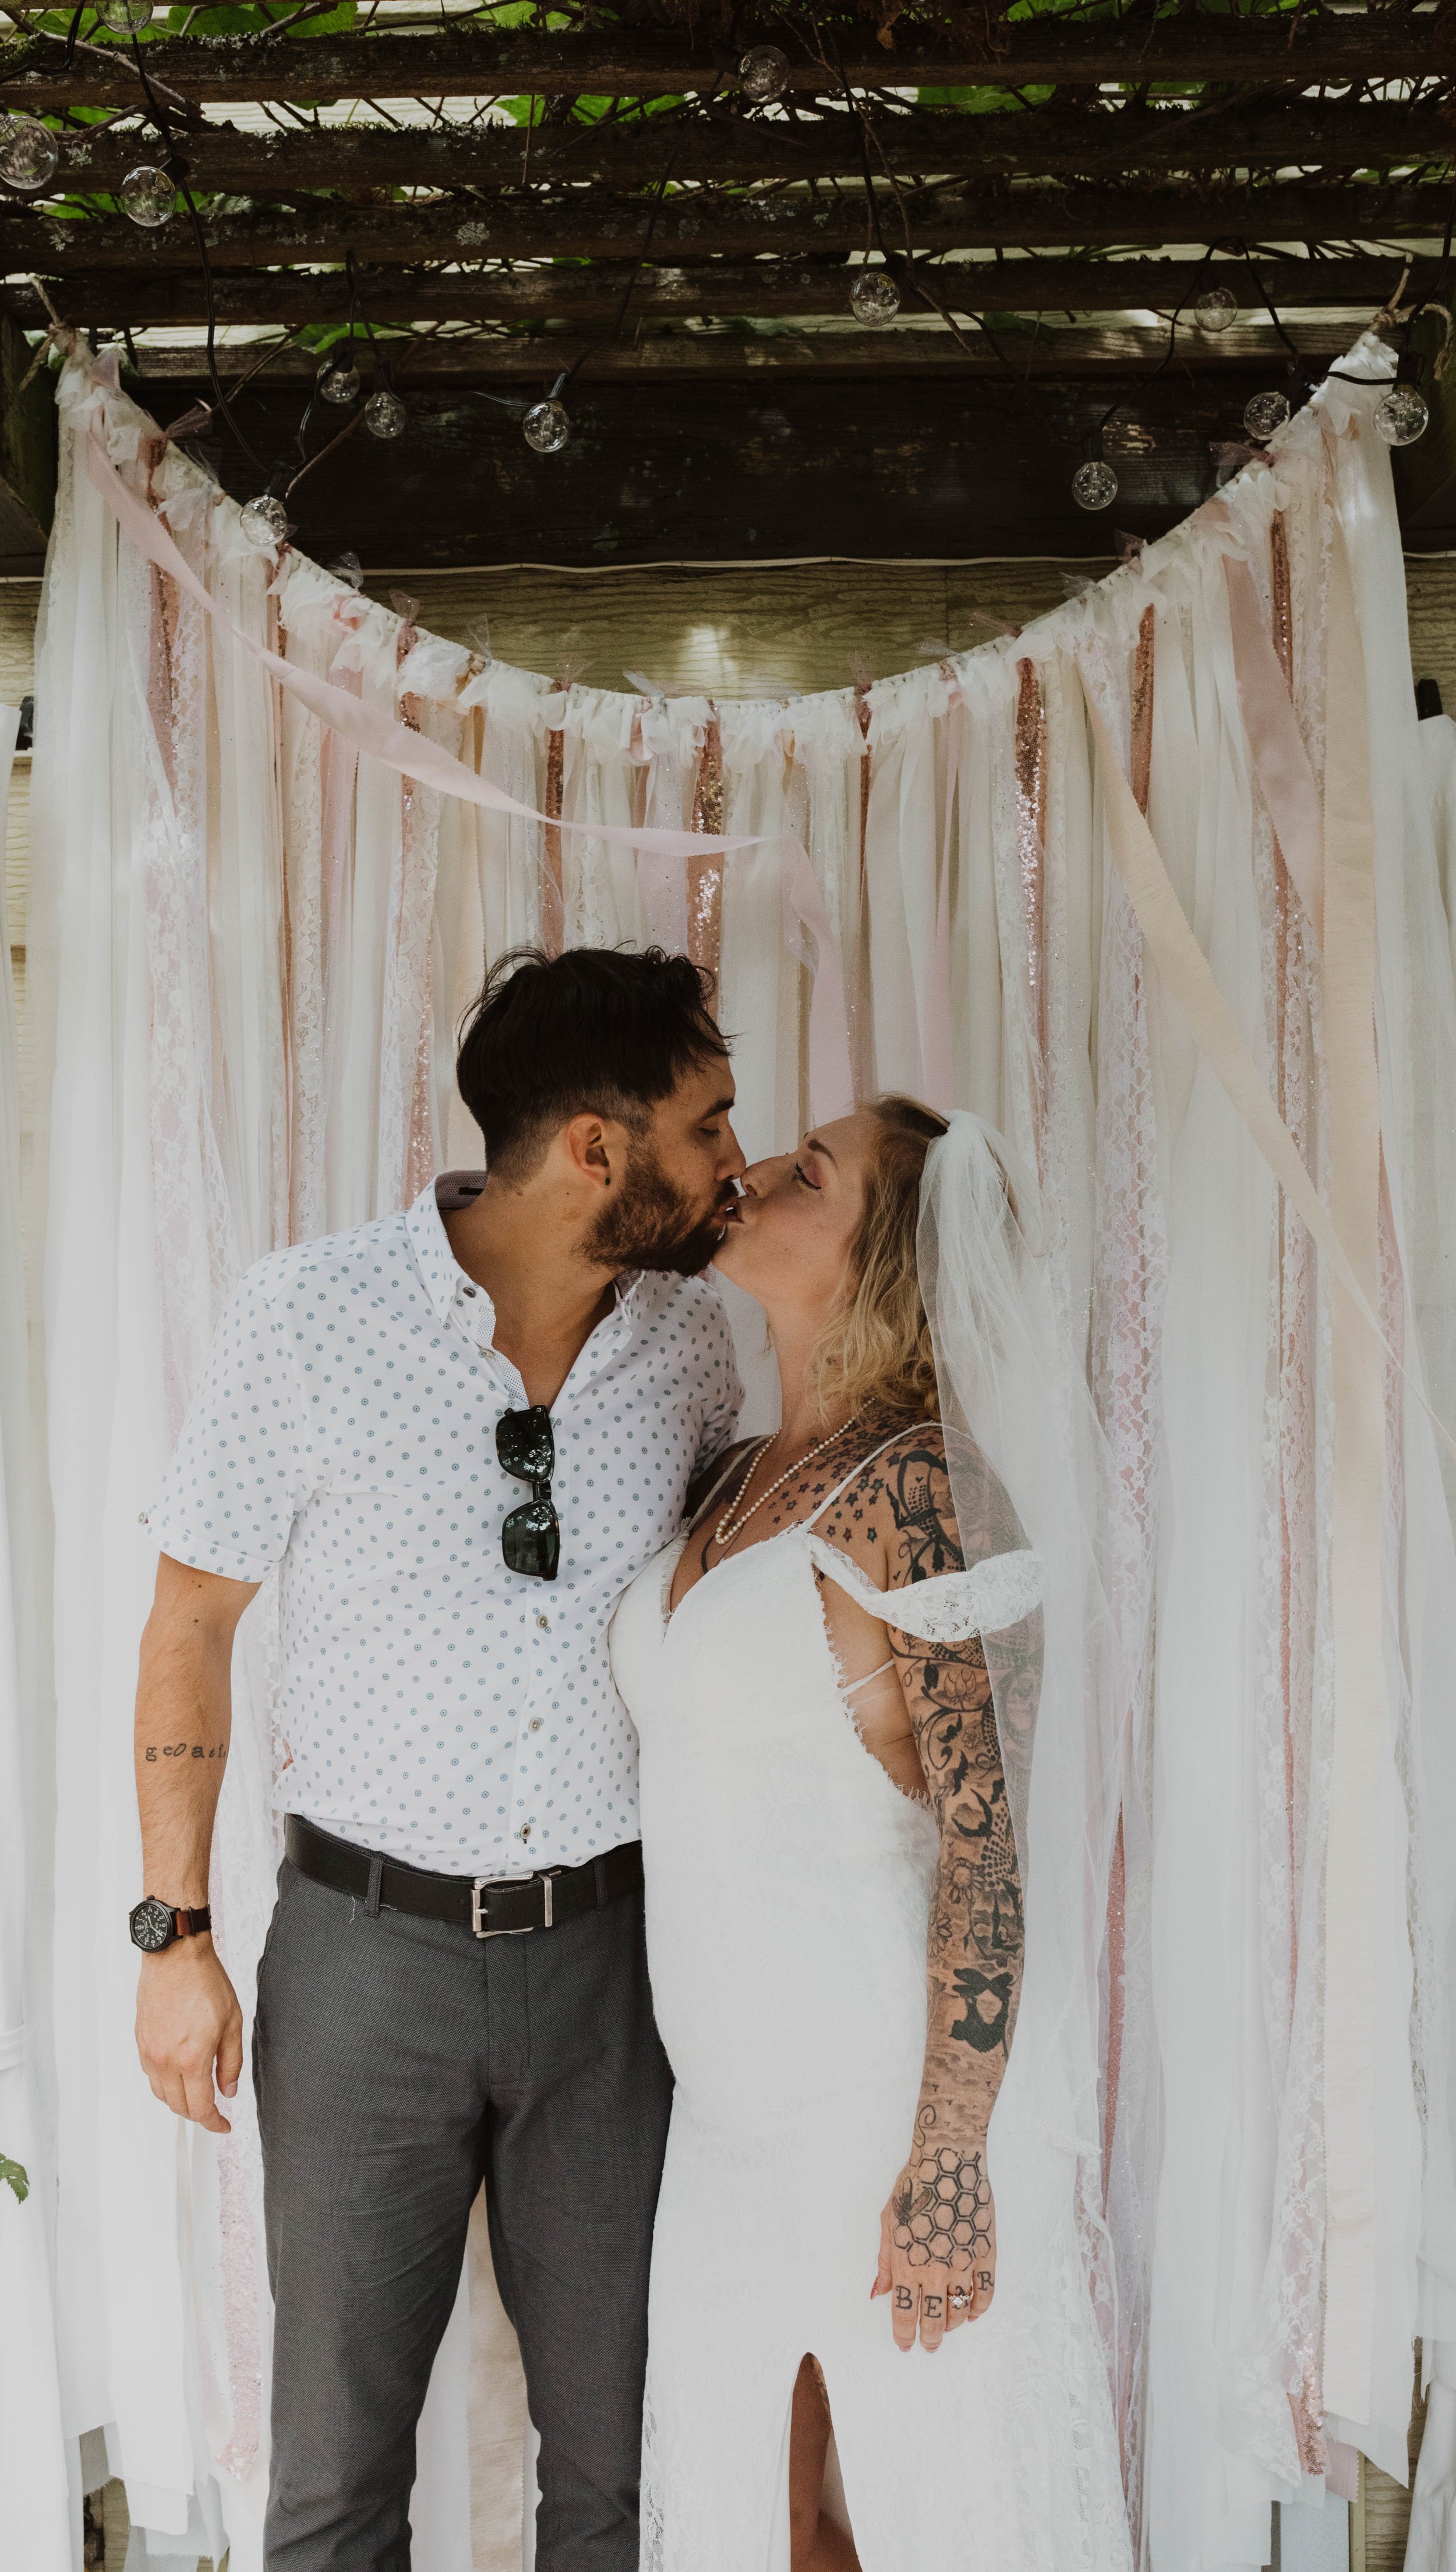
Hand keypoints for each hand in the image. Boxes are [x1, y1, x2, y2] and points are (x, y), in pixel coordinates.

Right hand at [135, 1937, 242, 2133]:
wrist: (175, 1956)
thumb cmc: (205, 1982)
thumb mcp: (232, 2023)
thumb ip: (231, 2063)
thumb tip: (228, 2090)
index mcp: (191, 2060)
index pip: (200, 2108)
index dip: (214, 2123)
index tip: (224, 2125)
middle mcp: (165, 2061)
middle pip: (179, 2106)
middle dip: (198, 2114)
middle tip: (215, 2110)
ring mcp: (149, 2052)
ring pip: (161, 2094)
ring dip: (179, 2101)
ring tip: (197, 2095)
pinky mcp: (140, 2040)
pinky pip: (150, 2075)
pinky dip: (164, 2083)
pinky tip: (178, 2074)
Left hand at [873, 2138, 995, 2350]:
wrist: (948, 2162)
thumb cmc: (913, 2188)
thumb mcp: (887, 2223)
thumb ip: (885, 2262)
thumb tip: (880, 2293)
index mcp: (908, 2265)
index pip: (905, 2315)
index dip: (904, 2335)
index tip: (905, 2345)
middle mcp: (936, 2271)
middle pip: (935, 2321)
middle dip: (930, 2338)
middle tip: (928, 2344)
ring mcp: (964, 2264)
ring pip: (960, 2312)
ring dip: (953, 2325)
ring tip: (948, 2326)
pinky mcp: (986, 2254)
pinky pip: (986, 2294)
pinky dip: (979, 2309)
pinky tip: (973, 2312)